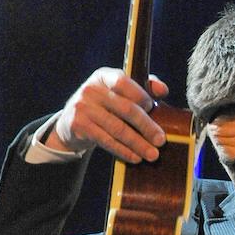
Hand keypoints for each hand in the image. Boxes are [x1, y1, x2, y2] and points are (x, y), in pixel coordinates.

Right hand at [48, 68, 168, 162]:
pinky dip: (123, 151)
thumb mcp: (119, 92)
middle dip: (146, 126)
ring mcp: (83, 107)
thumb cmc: (104, 106)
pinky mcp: (79, 126)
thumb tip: (163, 90)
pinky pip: (106, 140)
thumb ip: (143, 88)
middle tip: (161, 140)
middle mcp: (91, 89)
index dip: (141, 96)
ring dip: (138, 143)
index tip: (154, 109)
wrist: (71, 121)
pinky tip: (135, 157)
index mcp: (104, 76)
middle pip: (125, 109)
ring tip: (152, 154)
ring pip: (117, 128)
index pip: (124, 82)